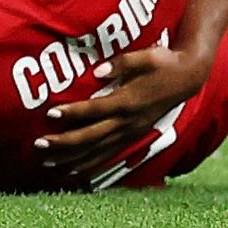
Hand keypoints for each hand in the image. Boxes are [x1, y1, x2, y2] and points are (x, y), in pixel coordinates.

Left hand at [38, 38, 210, 178]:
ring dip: (74, 158)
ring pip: (99, 150)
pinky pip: (110, 154)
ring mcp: (132, 132)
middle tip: (40, 145)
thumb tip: (98, 70)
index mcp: (129, 101)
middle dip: (65, 142)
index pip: (95, 109)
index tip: (50, 113)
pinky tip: (77, 170)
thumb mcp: (145, 57)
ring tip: (50, 163)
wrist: (188, 78)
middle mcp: (129, 121)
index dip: (73, 112)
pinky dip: (92, 163)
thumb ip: (121, 64)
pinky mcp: (135, 136)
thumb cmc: (164, 62)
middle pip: (92, 136)